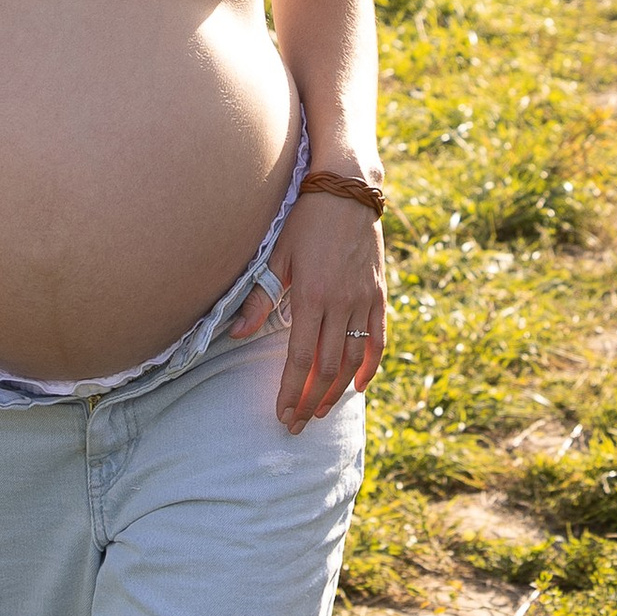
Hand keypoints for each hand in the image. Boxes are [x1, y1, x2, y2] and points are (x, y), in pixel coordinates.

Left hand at [230, 192, 387, 430]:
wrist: (348, 191)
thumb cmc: (305, 220)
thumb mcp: (277, 255)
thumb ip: (260, 297)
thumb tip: (237, 333)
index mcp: (312, 296)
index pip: (300, 359)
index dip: (291, 391)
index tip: (282, 415)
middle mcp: (341, 304)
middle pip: (327, 367)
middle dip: (311, 400)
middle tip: (297, 424)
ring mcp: (364, 301)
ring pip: (353, 359)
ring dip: (337, 390)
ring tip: (321, 411)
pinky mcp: (379, 295)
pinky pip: (378, 339)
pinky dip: (371, 366)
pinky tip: (359, 386)